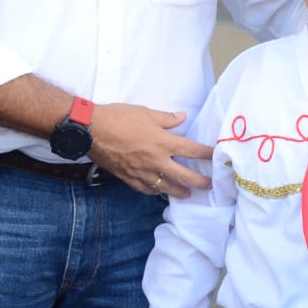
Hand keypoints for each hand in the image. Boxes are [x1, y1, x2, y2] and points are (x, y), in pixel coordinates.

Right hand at [90, 103, 212, 197]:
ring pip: (165, 187)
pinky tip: (159, 192)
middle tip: (209, 185)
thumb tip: (182, 117)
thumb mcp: (146, 112)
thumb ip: (167, 118)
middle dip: (199, 181)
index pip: (192, 151)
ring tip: (187, 194)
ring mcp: (142, 172)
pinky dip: (154, 191)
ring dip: (179, 191)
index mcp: (163, 143)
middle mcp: (156, 161)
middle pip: (184, 176)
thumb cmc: (119, 118)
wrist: (91, 131)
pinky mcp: (128, 177)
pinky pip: (145, 189)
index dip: (206, 154)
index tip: (216, 156)